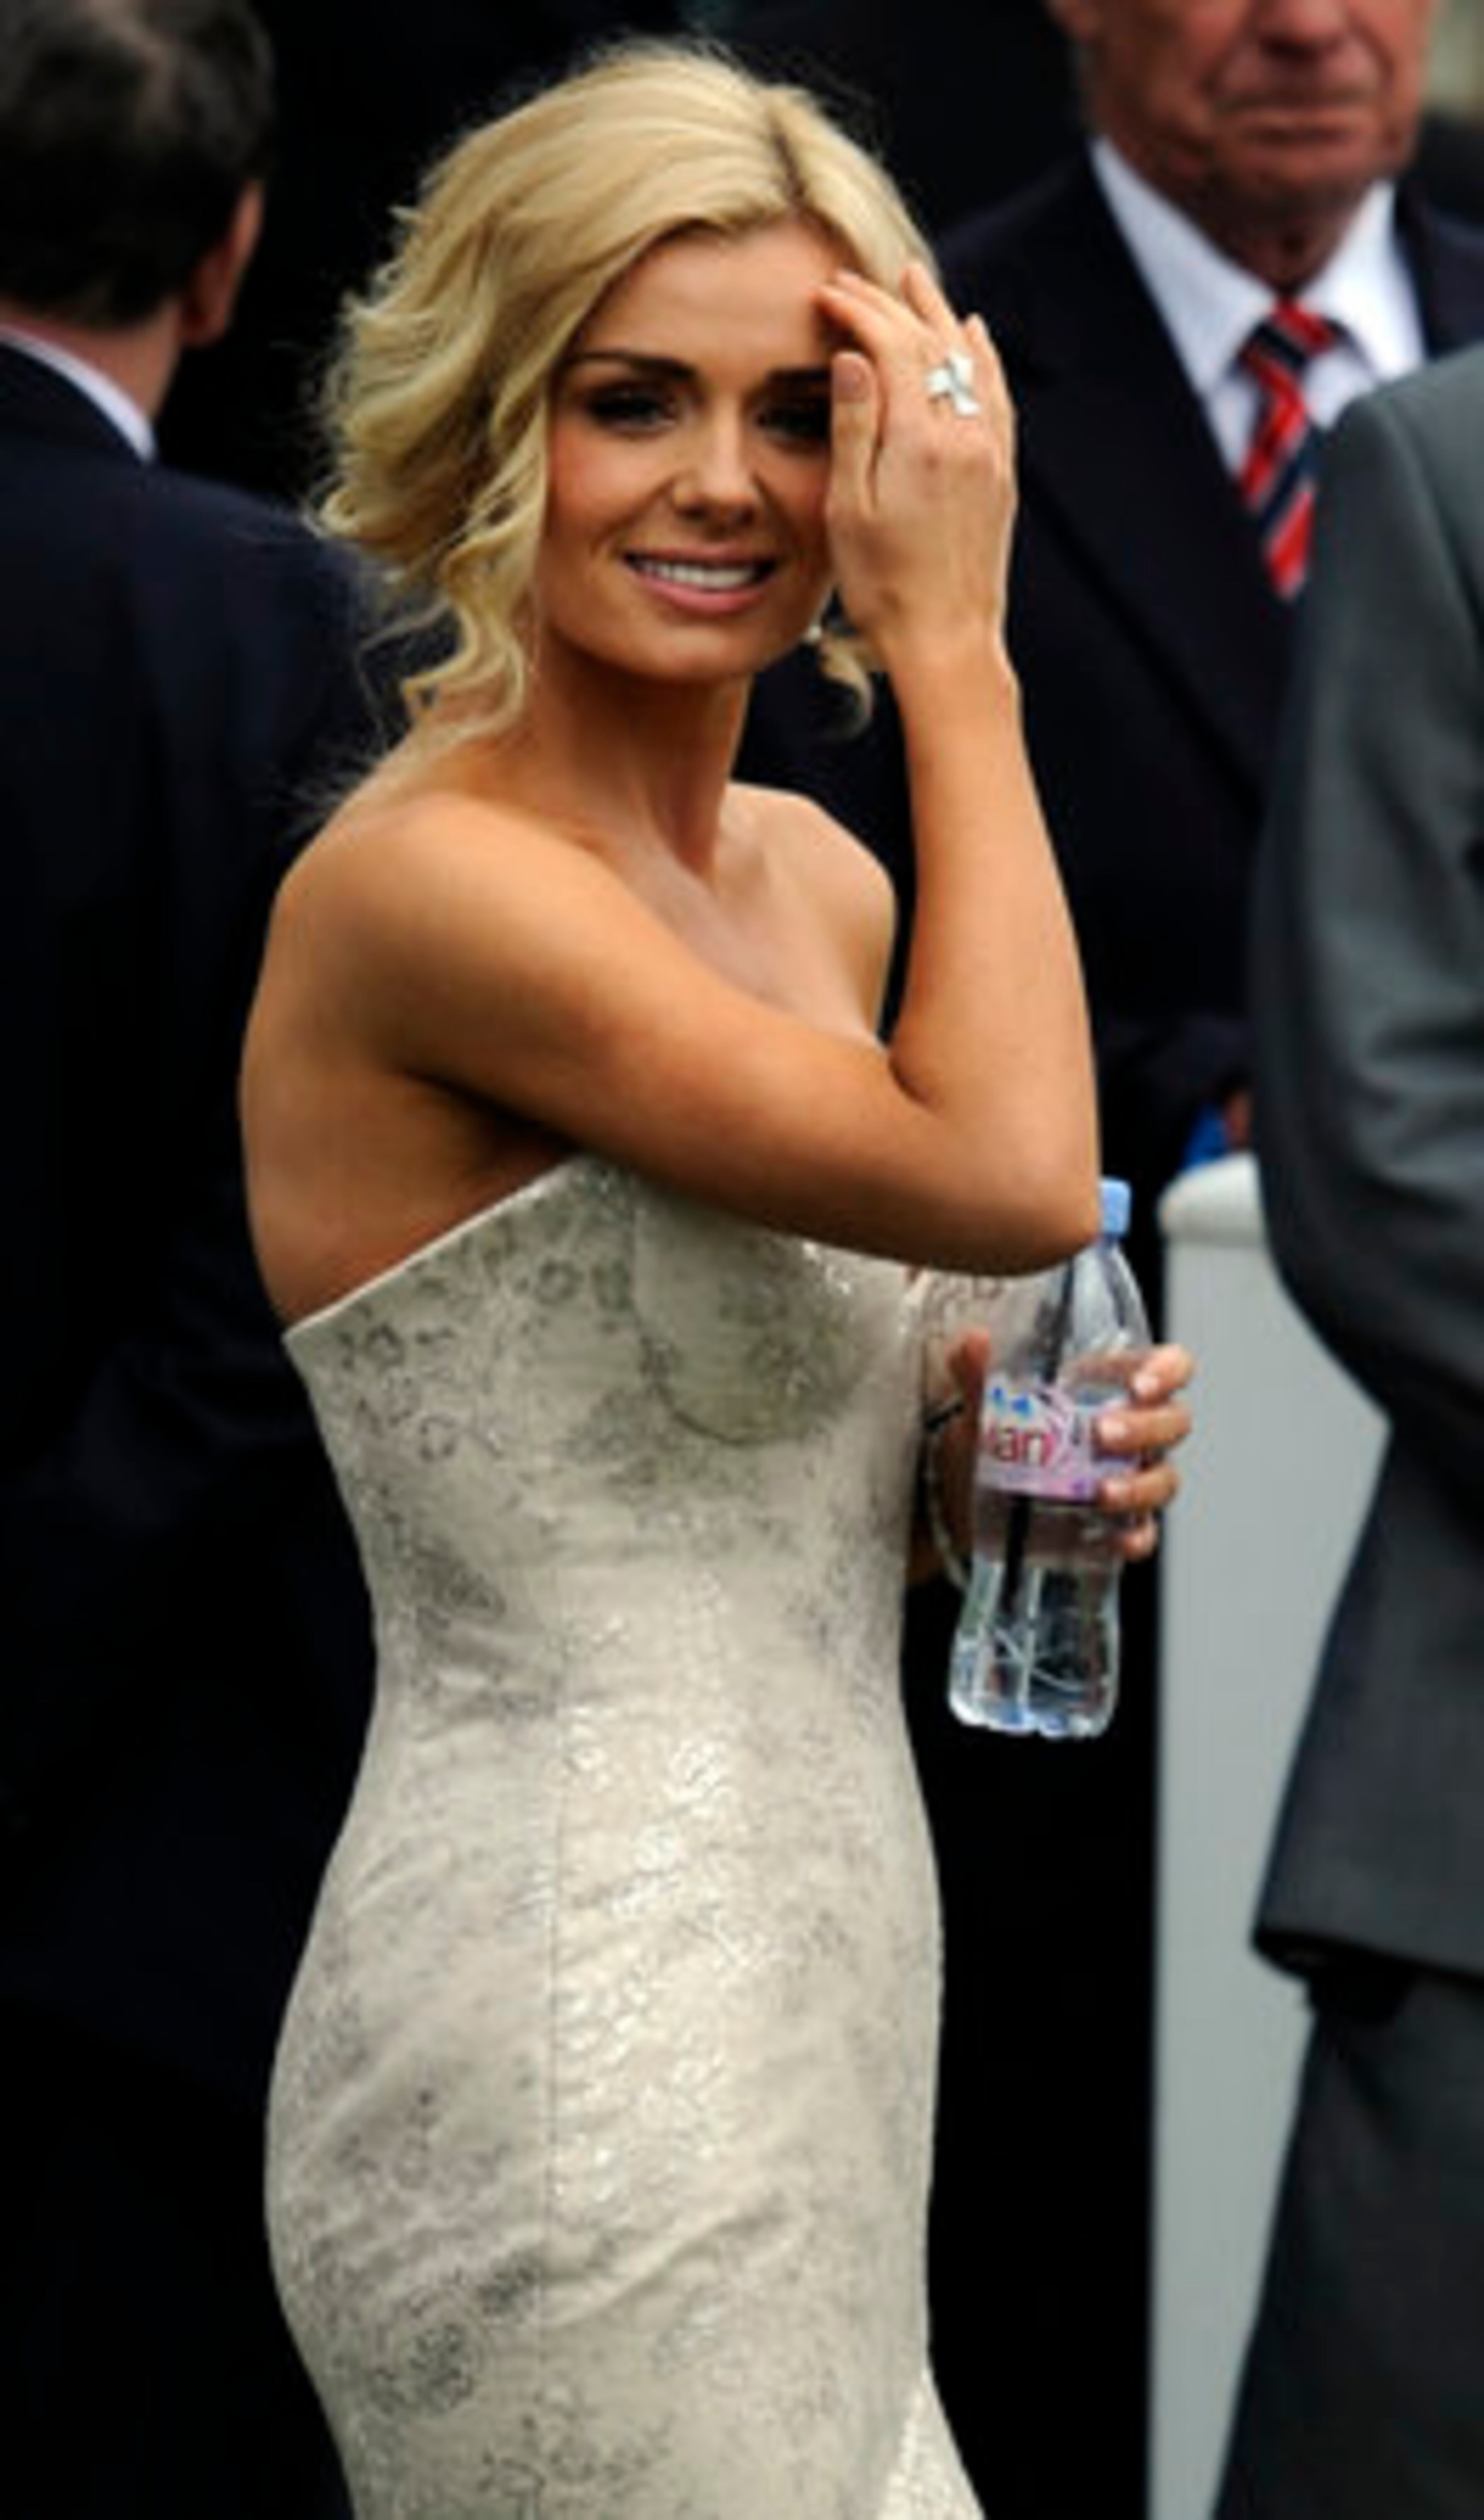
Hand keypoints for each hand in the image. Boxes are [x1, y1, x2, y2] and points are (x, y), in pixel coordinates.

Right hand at [815, 259, 1014, 667]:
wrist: (946, 639)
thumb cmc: (883, 585)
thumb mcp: (848, 509)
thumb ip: (854, 426)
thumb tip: (853, 356)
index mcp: (918, 441)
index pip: (891, 346)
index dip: (858, 311)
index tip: (827, 292)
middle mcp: (962, 436)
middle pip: (928, 343)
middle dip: (889, 304)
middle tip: (854, 280)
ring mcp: (988, 452)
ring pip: (967, 360)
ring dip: (937, 314)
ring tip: (913, 280)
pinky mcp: (1001, 472)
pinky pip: (996, 394)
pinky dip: (982, 356)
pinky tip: (973, 334)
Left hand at [932, 1333, 1193, 1567]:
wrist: (972, 1494)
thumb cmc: (1001, 1434)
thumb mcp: (985, 1402)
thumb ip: (979, 1371)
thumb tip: (974, 1342)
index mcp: (1116, 1387)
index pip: (1168, 1367)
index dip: (1167, 1372)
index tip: (1140, 1385)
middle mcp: (1134, 1431)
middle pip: (1172, 1423)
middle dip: (1144, 1428)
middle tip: (1102, 1433)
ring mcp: (1131, 1478)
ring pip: (1163, 1479)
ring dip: (1139, 1485)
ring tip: (1102, 1492)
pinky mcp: (1117, 1523)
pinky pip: (1143, 1532)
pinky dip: (1136, 1536)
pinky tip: (1118, 1538)